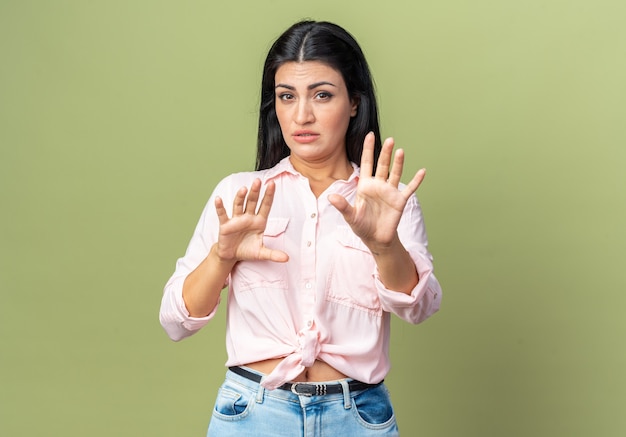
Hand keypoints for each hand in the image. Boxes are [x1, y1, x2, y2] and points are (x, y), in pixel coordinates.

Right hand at [214, 179, 288, 262]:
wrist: (231, 255)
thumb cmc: (247, 250)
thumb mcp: (261, 253)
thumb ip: (273, 254)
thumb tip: (287, 259)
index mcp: (259, 221)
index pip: (265, 206)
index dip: (268, 195)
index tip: (272, 184)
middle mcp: (248, 217)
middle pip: (252, 202)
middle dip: (255, 192)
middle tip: (258, 181)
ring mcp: (236, 219)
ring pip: (238, 205)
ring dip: (240, 197)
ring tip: (243, 189)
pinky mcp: (225, 225)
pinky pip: (223, 214)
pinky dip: (220, 207)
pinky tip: (218, 199)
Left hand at [328, 132, 424, 251]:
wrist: (376, 239)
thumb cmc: (362, 226)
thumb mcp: (350, 216)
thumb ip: (342, 206)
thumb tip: (330, 197)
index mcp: (365, 186)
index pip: (366, 163)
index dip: (368, 149)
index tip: (369, 135)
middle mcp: (378, 185)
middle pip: (382, 165)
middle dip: (385, 152)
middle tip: (389, 140)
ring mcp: (390, 192)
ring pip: (395, 173)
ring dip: (398, 163)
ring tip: (400, 151)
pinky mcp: (400, 201)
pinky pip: (409, 189)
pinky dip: (416, 181)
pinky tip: (422, 171)